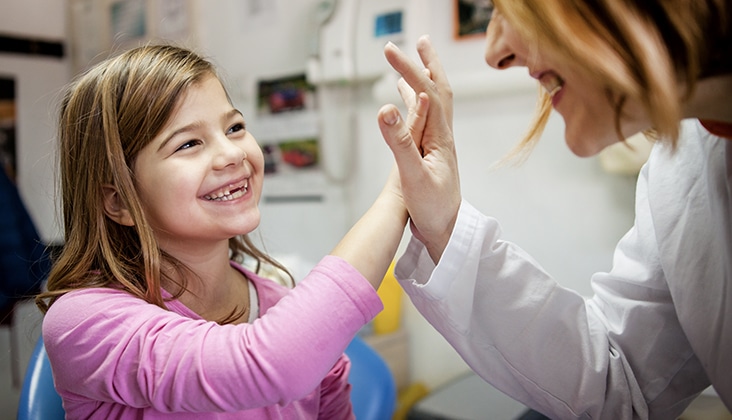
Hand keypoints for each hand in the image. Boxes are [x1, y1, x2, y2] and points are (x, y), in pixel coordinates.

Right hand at [377, 36, 460, 262]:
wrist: (446, 232)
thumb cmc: (433, 209)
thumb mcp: (412, 176)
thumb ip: (399, 142)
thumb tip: (385, 107)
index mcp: (440, 137)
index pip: (426, 91)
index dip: (408, 68)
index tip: (389, 50)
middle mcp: (442, 136)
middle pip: (439, 90)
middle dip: (428, 63)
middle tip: (419, 42)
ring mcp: (437, 145)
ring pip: (433, 104)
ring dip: (423, 80)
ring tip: (410, 64)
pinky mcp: (430, 155)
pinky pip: (424, 121)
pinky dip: (416, 104)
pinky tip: (408, 107)